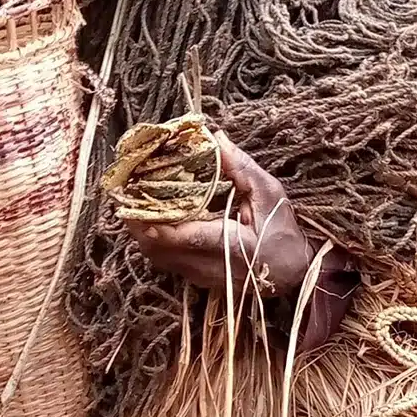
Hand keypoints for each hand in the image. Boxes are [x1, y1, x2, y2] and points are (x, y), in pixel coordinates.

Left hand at [124, 131, 311, 296]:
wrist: (292, 274)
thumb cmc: (282, 231)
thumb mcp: (269, 194)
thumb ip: (242, 168)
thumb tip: (216, 138)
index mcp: (231, 245)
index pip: (189, 238)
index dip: (160, 225)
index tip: (135, 209)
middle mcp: (210, 267)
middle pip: (161, 250)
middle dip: (138, 222)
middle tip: (124, 193)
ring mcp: (200, 276)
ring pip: (158, 257)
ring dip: (141, 230)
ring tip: (130, 200)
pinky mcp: (195, 278)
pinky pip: (164, 260)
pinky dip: (152, 238)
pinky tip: (148, 215)